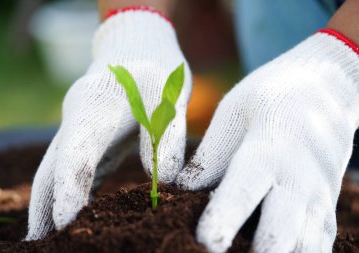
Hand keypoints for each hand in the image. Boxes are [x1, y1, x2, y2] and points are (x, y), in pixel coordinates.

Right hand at [26, 9, 190, 239]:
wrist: (138, 47)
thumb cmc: (156, 69)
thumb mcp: (169, 96)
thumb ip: (165, 137)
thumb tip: (165, 183)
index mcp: (95, 106)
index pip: (76, 153)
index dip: (70, 189)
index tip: (65, 223)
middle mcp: (77, 121)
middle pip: (53, 168)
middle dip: (46, 207)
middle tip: (40, 244)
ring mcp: (79, 130)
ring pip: (58, 171)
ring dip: (51, 205)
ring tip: (49, 240)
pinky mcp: (90, 139)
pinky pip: (76, 170)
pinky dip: (71, 194)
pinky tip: (73, 218)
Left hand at [176, 30, 358, 251]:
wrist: (325, 90)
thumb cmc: (271, 98)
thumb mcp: (233, 114)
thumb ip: (209, 157)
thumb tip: (179, 192)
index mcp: (268, 150)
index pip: (244, 192)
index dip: (223, 220)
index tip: (205, 242)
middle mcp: (298, 181)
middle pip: (279, 236)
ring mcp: (319, 199)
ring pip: (304, 250)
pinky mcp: (328, 210)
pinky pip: (316, 248)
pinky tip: (272, 251)